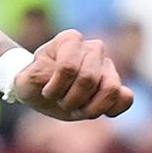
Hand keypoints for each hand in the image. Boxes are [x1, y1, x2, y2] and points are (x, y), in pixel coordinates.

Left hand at [12, 29, 133, 120]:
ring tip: (77, 109)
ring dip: (90, 108)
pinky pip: (126, 98)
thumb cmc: (34, 83)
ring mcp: (107, 66)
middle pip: (89, 79)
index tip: (45, 92)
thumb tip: (60, 73)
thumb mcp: (25, 81)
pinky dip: (112, 109)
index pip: (68, 67)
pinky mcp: (116, 84)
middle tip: (61, 102)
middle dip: (71, 100)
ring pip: (111, 89)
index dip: (55, 88)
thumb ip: (38, 75)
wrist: (43, 93)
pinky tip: (97, 112)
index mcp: (69, 40)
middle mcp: (92, 48)